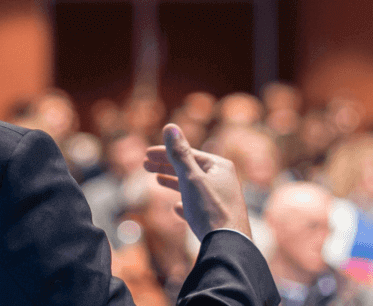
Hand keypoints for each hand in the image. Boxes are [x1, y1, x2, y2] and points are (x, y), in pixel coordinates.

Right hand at [143, 123, 251, 238]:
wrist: (227, 245)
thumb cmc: (210, 210)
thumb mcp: (191, 178)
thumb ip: (179, 153)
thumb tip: (170, 126)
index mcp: (220, 167)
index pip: (188, 153)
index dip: (166, 153)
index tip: (146, 154)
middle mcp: (223, 180)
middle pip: (190, 168)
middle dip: (167, 166)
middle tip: (145, 166)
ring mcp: (222, 200)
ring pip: (193, 186)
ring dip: (174, 182)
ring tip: (157, 180)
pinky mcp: (218, 219)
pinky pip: (199, 207)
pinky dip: (185, 204)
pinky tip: (176, 208)